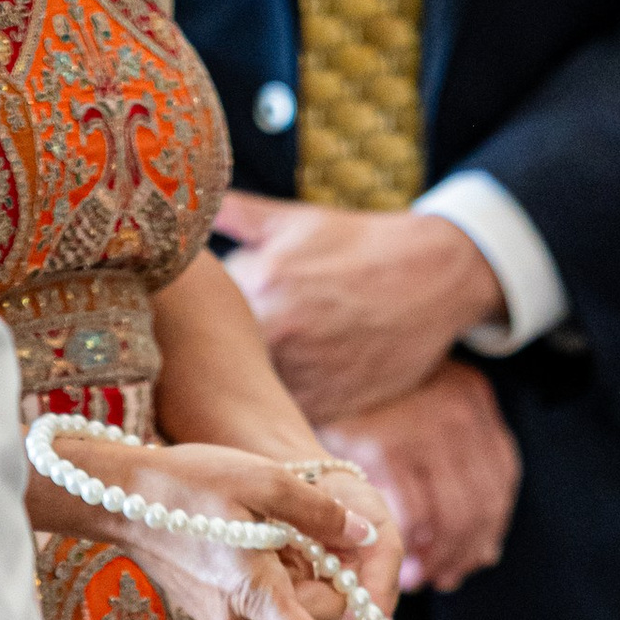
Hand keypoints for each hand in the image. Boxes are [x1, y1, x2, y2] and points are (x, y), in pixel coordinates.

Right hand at [31, 434, 394, 619]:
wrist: (118, 495)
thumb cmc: (187, 482)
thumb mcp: (263, 478)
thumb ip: (319, 512)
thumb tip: (364, 535)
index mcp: (257, 593)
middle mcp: (239, 619)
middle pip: (315, 615)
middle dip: (325, 578)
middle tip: (301, 524)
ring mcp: (223, 619)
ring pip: (287, 605)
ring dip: (292, 569)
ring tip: (256, 523)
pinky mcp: (212, 611)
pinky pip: (260, 599)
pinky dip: (267, 571)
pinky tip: (239, 535)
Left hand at [216, 194, 504, 419]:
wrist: (431, 275)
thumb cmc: (357, 243)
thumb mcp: (293, 220)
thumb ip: (235, 214)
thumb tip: (188, 201)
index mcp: (261, 281)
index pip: (202, 314)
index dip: (198, 320)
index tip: (195, 322)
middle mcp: (281, 330)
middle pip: (222, 359)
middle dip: (218, 358)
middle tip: (213, 357)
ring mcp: (307, 371)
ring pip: (253, 394)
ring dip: (246, 390)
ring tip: (246, 380)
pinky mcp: (332, 403)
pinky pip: (288, 418)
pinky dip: (278, 412)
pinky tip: (276, 398)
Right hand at [320, 369, 521, 592]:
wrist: (312, 366)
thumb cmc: (368, 404)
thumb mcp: (419, 416)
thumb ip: (458, 470)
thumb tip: (487, 552)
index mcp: (473, 401)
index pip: (500, 480)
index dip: (489, 528)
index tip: (474, 559)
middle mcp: (456, 414)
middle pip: (480, 504)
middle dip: (463, 552)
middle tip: (444, 579)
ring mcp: (421, 430)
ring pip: (452, 516)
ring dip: (439, 558)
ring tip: (419, 578)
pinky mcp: (383, 447)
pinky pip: (413, 514)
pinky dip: (411, 545)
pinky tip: (400, 557)